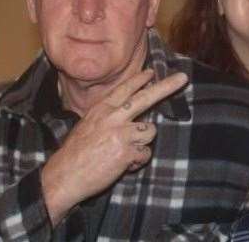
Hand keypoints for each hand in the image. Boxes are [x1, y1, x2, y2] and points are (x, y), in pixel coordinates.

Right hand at [41, 69, 187, 225]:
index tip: (152, 72)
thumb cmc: (75, 153)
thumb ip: (107, 117)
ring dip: (142, 143)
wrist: (65, 175)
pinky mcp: (127, 151)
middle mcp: (113, 117)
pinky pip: (145, 154)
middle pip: (145, 98)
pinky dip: (137, 161)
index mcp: (101, 109)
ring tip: (126, 152)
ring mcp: (121, 133)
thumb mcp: (87, 125)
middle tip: (183, 78)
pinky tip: (123, 164)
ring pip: (150, 130)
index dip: (140, 79)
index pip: (125, 89)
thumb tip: (128, 113)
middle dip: (166, 86)